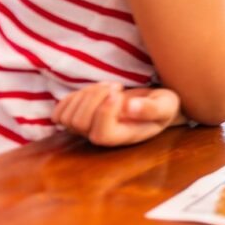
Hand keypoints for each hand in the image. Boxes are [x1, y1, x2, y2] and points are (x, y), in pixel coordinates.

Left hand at [53, 82, 182, 146]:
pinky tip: (92, 91)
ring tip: (107, 87)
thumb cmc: (162, 106)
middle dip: (95, 97)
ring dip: (86, 95)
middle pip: (80, 123)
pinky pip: (58, 113)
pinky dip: (72, 97)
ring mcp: (86, 130)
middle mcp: (102, 137)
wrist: (151, 105)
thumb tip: (129, 107)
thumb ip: (152, 109)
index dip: (104, 112)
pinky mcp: (76, 118)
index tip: (119, 92)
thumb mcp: (167, 105)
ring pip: (68, 118)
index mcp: (123, 137)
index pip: (101, 134)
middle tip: (116, 86)